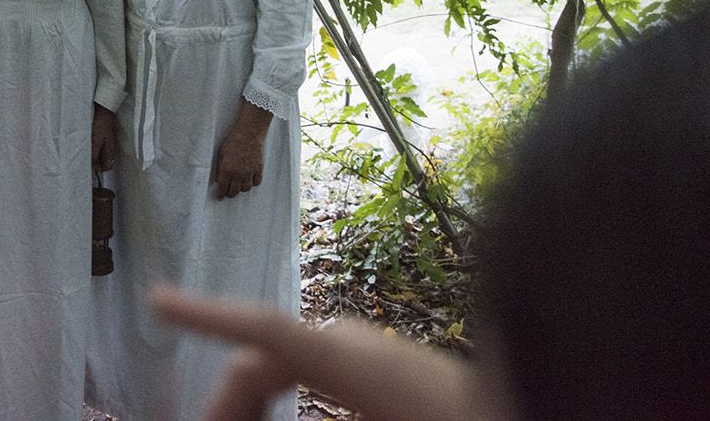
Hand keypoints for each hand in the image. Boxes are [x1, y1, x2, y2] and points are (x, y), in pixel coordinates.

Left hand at [92, 104, 117, 173]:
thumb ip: (94, 155)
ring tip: (85, 151)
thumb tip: (93, 167)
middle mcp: (110, 147)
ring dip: (94, 155)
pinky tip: (87, 143)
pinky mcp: (103, 135)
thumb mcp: (95, 142)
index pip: (108, 166)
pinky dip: (93, 147)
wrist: (103, 110)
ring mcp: (107, 141)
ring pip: (101, 154)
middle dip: (96, 162)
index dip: (99, 169)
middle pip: (104, 161)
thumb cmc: (100, 125)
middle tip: (86, 160)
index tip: (90, 167)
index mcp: (110, 151)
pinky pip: (99, 146)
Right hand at [152, 285, 485, 420]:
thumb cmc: (474, 415)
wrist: (552, 399)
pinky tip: (288, 417)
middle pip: (270, 356)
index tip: (158, 300)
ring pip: (298, 368)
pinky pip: (328, 380)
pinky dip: (296, 403)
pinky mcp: (402, 378)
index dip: (206, 315)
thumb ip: (294, 418)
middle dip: (230, 396)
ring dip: (263, 402)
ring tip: (244, 418)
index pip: (264, 330)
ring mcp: (385, 359)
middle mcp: (365, 349)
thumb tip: (244, 393)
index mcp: (357, 364)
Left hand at [212, 109, 268, 199]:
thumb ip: (220, 168)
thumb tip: (219, 179)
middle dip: (229, 193)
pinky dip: (252, 183)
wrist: (249, 132)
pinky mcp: (259, 169)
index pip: (223, 188)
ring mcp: (250, 172)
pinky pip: (256, 182)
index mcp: (227, 169)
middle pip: (234, 191)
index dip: (220, 194)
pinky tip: (249, 180)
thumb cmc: (233, 140)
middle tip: (228, 192)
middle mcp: (238, 174)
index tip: (219, 197)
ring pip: (245, 189)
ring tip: (238, 186)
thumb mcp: (221, 154)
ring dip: (241, 189)